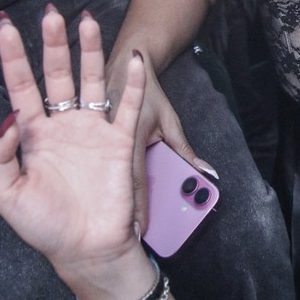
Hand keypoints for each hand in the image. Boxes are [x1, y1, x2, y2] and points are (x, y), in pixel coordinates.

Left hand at [0, 8, 145, 289]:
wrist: (87, 249)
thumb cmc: (45, 227)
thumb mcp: (7, 196)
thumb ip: (0, 158)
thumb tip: (9, 121)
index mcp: (34, 136)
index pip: (20, 87)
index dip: (12, 57)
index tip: (4, 28)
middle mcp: (63, 125)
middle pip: (56, 75)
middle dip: (52, 43)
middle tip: (50, 13)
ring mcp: (92, 130)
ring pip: (91, 81)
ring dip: (89, 52)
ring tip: (88, 20)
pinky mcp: (120, 142)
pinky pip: (126, 106)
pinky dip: (133, 83)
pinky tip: (134, 59)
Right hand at [105, 49, 216, 227]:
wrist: (127, 64)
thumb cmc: (149, 95)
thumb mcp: (170, 122)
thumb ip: (184, 150)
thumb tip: (207, 172)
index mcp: (131, 140)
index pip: (137, 182)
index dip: (139, 208)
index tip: (141, 231)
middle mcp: (110, 144)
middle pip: (119, 185)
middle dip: (124, 210)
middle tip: (130, 236)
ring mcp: (97, 142)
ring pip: (108, 179)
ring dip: (114, 200)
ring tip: (120, 226)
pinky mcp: (92, 140)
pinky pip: (103, 167)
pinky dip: (108, 184)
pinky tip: (110, 204)